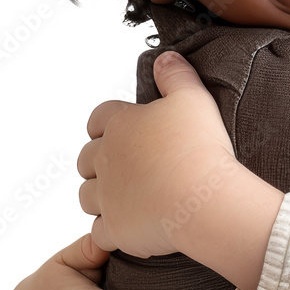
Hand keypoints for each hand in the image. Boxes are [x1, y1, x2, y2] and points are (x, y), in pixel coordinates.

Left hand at [78, 51, 239, 258]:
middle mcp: (104, 160)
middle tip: (128, 165)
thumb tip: (165, 57)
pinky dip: (112, 229)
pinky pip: (101, 232)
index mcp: (119, 125)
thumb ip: (176, 74)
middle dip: (100, 162)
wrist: (203, 199)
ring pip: (87, 196)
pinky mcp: (115, 229)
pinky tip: (131, 226)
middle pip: (86, 159)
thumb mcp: (194, 97)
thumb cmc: (200, 147)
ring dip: (101, 196)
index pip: (98, 118)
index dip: (109, 123)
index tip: (125, 129)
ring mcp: (106, 197)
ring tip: (127, 197)